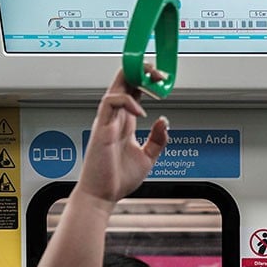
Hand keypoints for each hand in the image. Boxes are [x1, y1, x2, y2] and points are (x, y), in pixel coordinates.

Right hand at [77, 67, 169, 207]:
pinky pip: (110, 103)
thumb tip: (164, 120)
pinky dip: (127, 100)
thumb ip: (157, 140)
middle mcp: (114, 118)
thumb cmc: (117, 179)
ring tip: (152, 78)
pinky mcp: (102, 128)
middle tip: (158, 71)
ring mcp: (107, 122)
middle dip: (140, 71)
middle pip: (122, 83)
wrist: (102, 196)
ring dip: (133, 77)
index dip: (145, 81)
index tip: (161, 79)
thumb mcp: (147, 158)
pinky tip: (141, 111)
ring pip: (115, 87)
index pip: (132, 92)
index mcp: (124, 123)